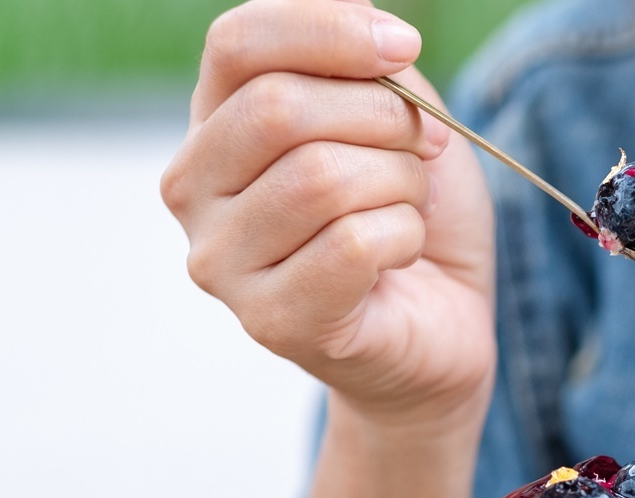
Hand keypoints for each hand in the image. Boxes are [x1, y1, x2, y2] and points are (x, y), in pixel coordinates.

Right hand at [160, 0, 495, 430]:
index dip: (330, 30)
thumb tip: (359, 17)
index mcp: (214, 122)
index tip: (405, 46)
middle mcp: (194, 189)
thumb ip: (367, 64)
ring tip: (406, 208)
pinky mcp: (270, 319)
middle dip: (383, 118)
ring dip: (400, 183)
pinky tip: (398, 257)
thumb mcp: (400, 116)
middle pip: (279, 108)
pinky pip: (351, 243)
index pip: (239, 43)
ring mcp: (221, 262)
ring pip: (321, 178)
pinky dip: (403, 237)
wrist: (440, 329)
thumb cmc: (410, 215)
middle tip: (424, 150)